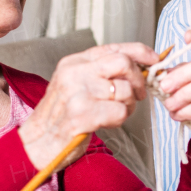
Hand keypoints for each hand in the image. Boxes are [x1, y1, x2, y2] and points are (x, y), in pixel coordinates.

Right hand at [19, 42, 157, 170]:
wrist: (37, 143)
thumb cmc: (61, 115)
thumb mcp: (76, 84)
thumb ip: (102, 72)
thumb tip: (140, 66)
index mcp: (74, 62)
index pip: (113, 48)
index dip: (139, 51)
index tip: (154, 59)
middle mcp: (74, 73)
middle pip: (123, 63)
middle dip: (138, 80)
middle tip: (138, 94)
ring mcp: (77, 93)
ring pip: (124, 91)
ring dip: (130, 105)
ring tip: (118, 112)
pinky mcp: (81, 115)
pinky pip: (120, 112)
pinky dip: (121, 119)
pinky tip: (108, 122)